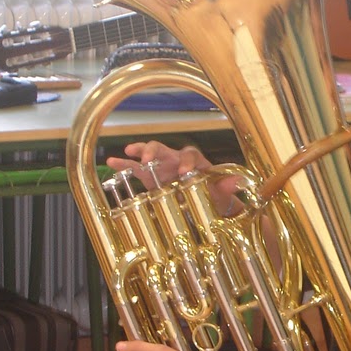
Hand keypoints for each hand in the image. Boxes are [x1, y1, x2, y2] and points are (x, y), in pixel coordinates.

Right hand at [108, 141, 241, 213]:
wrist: (205, 202)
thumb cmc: (214, 194)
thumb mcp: (222, 191)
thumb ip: (227, 185)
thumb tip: (239, 181)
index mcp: (194, 161)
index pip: (190, 155)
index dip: (186, 162)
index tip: (184, 173)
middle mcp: (176, 160)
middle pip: (164, 148)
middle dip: (156, 151)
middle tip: (149, 159)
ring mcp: (161, 167)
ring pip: (149, 154)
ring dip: (140, 152)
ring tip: (129, 152)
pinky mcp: (149, 176)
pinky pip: (134, 167)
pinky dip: (123, 164)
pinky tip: (111, 162)